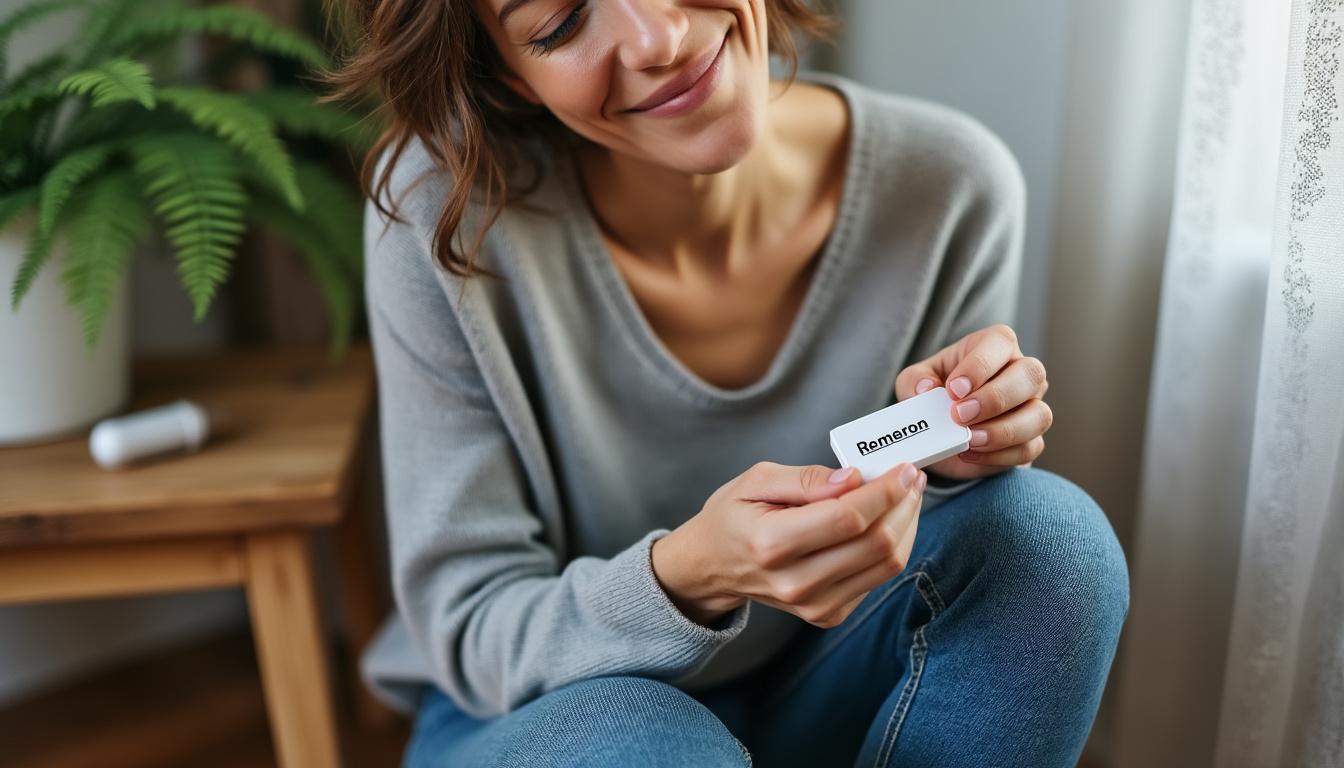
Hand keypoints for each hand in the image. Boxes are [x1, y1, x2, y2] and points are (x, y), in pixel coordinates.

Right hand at [653, 461, 925, 628]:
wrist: (713, 567)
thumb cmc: (734, 517)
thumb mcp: (756, 480)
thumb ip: (805, 478)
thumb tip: (853, 478)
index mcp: (772, 543)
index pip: (848, 519)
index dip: (885, 491)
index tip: (904, 469)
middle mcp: (795, 582)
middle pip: (875, 544)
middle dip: (903, 505)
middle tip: (911, 477)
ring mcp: (813, 605)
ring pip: (886, 565)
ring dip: (905, 525)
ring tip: (905, 496)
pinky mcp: (827, 614)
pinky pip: (878, 579)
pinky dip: (892, 547)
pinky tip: (886, 522)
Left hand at [894, 323, 1050, 481]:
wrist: (941, 434)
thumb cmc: (935, 395)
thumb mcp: (915, 383)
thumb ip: (915, 381)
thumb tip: (926, 389)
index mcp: (995, 346)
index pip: (1000, 342)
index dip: (980, 365)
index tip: (953, 390)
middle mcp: (1021, 372)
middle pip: (1031, 375)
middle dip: (994, 399)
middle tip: (959, 416)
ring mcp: (1032, 406)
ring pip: (1039, 415)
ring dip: (1003, 431)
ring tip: (969, 440)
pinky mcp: (1031, 439)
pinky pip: (1029, 448)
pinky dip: (999, 455)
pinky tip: (971, 454)